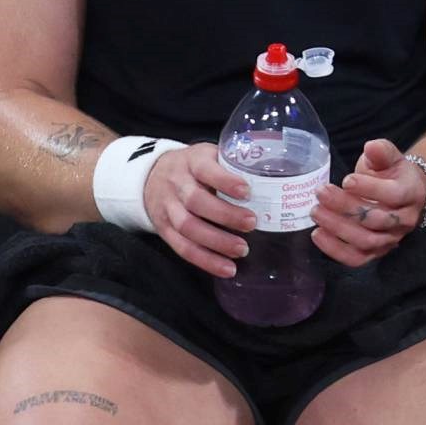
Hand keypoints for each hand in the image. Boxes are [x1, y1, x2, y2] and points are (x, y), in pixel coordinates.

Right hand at [143, 143, 254, 278]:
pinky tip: (226, 268)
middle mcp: (177, 185)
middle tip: (251, 223)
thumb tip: (273, 179)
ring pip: (188, 227)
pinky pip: (182, 248)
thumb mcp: (209, 155)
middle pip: (196, 201)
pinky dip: (205, 260)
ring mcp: (168, 208)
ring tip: (242, 250)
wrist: (151, 176)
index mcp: (192, 162)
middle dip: (225, 215)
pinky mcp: (164, 229)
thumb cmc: (194, 167)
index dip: (225, 181)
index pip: (206, 170)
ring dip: (216, 242)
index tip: (247, 191)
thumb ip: (232, 165)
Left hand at [311, 138, 425, 266]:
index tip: (346, 180)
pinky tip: (317, 234)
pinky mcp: (377, 253)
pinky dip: (335, 250)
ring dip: (338, 228)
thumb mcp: (390, 158)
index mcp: (411, 193)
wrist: (406, 196)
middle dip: (346, 207)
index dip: (370, 189)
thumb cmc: (393, 174)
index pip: (394, 195)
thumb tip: (371, 147)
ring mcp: (391, 239)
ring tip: (316, 212)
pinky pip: (357, 259)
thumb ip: (382, 152)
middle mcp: (404, 220)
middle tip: (321, 192)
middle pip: (376, 219)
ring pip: (366, 240)